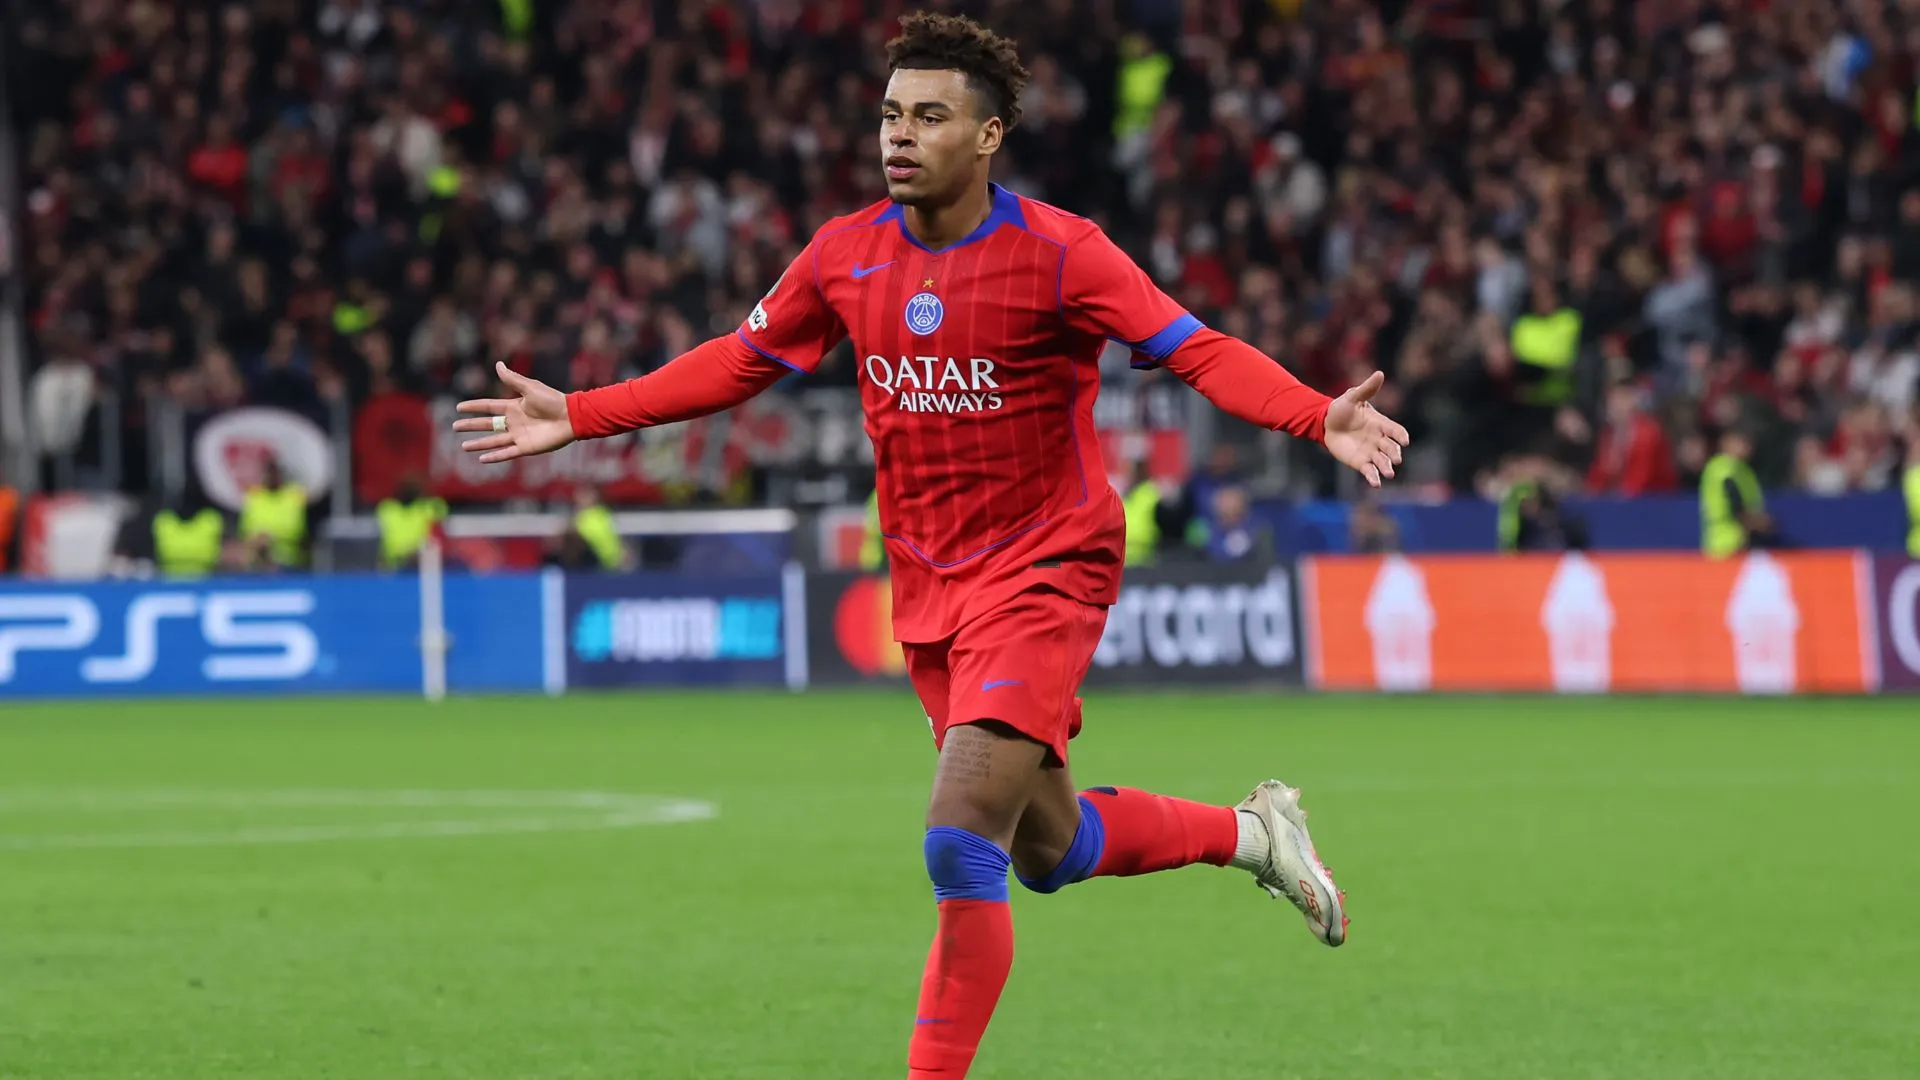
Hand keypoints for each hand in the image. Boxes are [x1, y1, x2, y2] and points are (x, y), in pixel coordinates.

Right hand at [454, 361, 575, 463]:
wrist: (571, 416)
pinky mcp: (526, 447)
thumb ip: (512, 379)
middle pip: (487, 425)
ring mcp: (519, 435)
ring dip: (479, 444)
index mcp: (513, 406)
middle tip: (454, 427)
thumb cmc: (553, 400)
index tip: (458, 407)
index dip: (473, 407)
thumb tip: (498, 364)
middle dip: (471, 426)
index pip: (488, 407)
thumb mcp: (530, 388)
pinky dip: (494, 456)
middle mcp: (514, 422)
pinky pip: (507, 453)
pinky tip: (481, 459)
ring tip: (463, 446)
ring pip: (494, 441)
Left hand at [1323, 371, 1410, 487]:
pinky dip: (1374, 478)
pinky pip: (1369, 471)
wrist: (1325, 423)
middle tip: (1396, 459)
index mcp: (1380, 423)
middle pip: (1391, 447)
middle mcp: (1378, 439)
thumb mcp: (1352, 397)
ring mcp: (1370, 452)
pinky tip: (1376, 484)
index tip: (1404, 440)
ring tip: (1389, 474)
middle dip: (1394, 453)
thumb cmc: (1341, 408)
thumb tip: (1380, 374)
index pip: (1395, 430)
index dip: (1400, 435)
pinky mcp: (1360, 462)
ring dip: (1387, 468)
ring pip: (1382, 461)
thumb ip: (1366, 389)